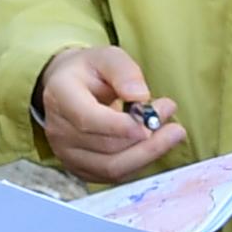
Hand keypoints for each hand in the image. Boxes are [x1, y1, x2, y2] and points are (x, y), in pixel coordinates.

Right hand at [36, 45, 185, 183]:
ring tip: (171, 133)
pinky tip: (154, 145)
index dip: (120, 126)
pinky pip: (114, 175)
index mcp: (60, 96)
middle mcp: (59, 130)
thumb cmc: (89, 71)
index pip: (87, 118)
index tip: (150, 122)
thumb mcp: (106, 56)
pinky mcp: (80, 169)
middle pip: (106, 146)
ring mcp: (67, 154)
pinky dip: (139, 163)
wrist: (67, 89)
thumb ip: (123, 71)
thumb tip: (140, 96)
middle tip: (172, 120)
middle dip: (146, 137)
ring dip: (147, 153)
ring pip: (113, 167)